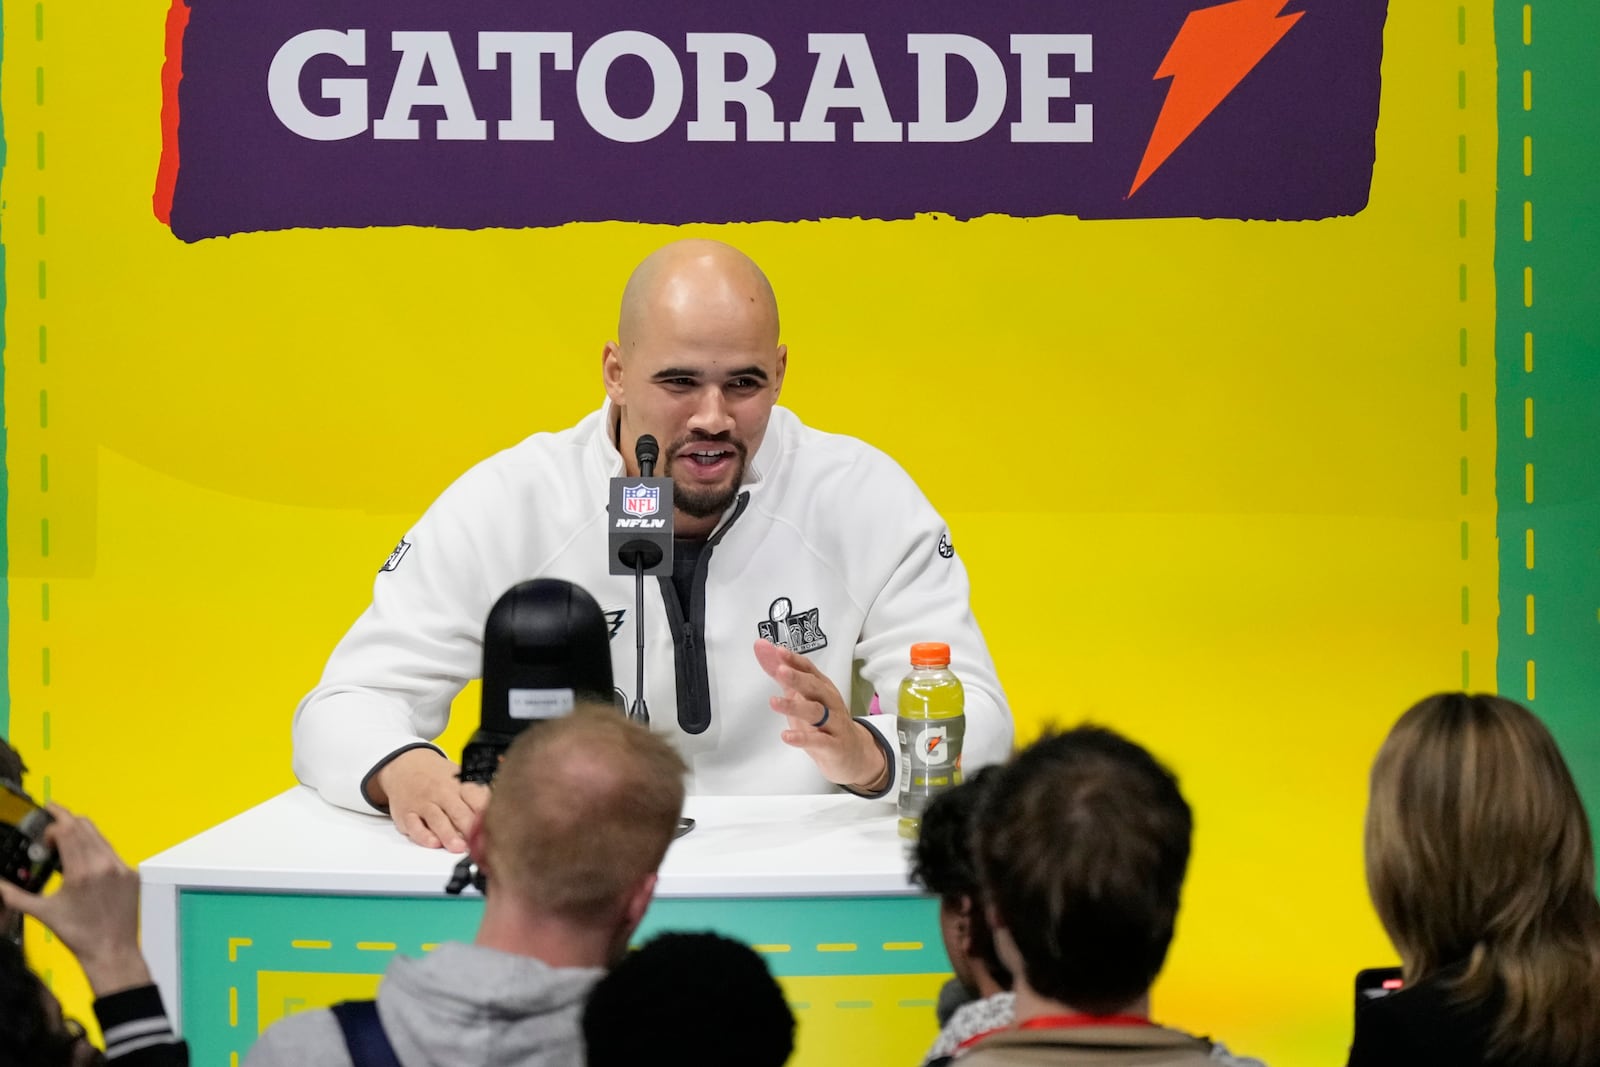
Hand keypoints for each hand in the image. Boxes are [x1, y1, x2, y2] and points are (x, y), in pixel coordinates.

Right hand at [0, 804, 151, 996]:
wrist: (111, 950)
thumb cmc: (78, 934)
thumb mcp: (43, 912)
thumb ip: (15, 895)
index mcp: (82, 872)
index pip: (68, 829)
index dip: (53, 825)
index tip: (43, 831)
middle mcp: (104, 865)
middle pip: (85, 826)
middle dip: (66, 819)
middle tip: (51, 816)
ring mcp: (121, 868)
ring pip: (100, 836)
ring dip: (82, 832)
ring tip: (65, 835)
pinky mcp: (130, 873)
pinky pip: (111, 852)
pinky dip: (96, 848)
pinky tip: (85, 856)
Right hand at [368, 748, 488, 851]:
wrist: (405, 764)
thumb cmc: (438, 776)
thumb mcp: (460, 777)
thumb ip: (477, 795)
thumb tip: (500, 812)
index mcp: (459, 785)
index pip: (476, 799)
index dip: (486, 815)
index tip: (495, 828)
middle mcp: (442, 794)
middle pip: (459, 812)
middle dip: (470, 828)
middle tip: (480, 843)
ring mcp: (424, 804)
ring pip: (437, 820)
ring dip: (449, 835)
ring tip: (459, 847)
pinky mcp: (407, 814)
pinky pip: (414, 826)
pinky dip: (423, 835)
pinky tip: (432, 842)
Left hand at [753, 639, 888, 791]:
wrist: (854, 752)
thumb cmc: (824, 721)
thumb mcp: (802, 696)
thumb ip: (781, 674)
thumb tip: (762, 648)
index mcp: (822, 687)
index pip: (809, 670)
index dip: (795, 660)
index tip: (779, 651)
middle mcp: (829, 702)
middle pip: (814, 687)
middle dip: (797, 678)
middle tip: (781, 670)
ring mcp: (834, 723)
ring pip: (816, 712)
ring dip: (795, 706)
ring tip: (774, 702)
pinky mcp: (834, 745)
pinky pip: (819, 741)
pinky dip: (803, 738)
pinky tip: (786, 736)